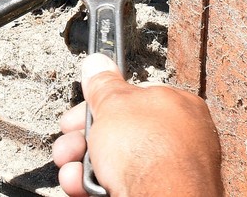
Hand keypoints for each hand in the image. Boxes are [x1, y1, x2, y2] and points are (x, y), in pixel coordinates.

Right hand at [51, 54, 223, 196]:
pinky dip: (93, 184)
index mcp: (176, 106)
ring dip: (82, 162)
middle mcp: (176, 138)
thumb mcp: (114, 104)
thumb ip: (103, 84)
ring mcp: (167, 170)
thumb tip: (97, 62)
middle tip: (70, 139)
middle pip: (116, 131)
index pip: (131, 97)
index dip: (98, 104)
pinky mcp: (155, 193)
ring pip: (112, 160)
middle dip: (83, 137)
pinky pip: (117, 183)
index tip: (79, 112)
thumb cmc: (151, 152)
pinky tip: (81, 185)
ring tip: (71, 167)